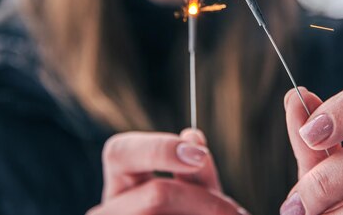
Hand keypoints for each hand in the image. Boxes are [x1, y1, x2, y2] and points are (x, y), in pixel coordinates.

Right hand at [88, 128, 248, 214]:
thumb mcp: (195, 194)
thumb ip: (195, 169)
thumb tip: (192, 135)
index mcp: (121, 184)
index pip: (119, 152)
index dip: (158, 148)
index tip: (199, 155)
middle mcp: (107, 209)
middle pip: (157, 192)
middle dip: (203, 200)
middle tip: (234, 212)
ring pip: (163, 211)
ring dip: (207, 214)